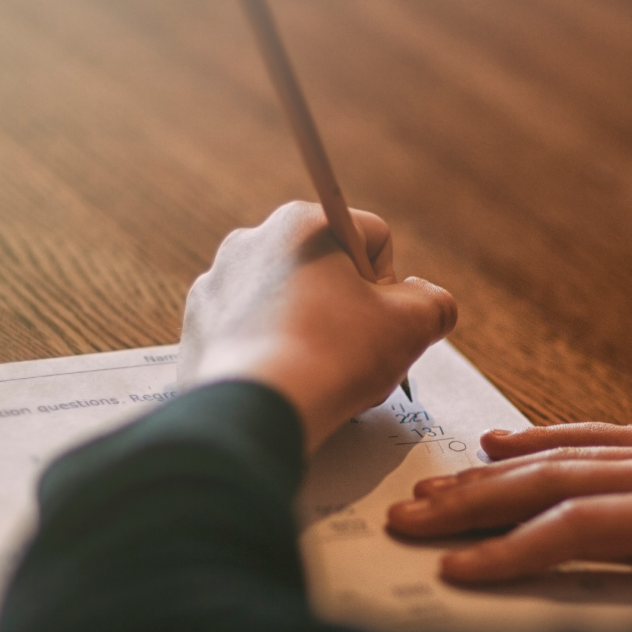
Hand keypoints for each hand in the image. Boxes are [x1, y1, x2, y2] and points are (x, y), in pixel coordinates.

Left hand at [179, 201, 456, 452]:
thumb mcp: (412, 325)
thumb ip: (433, 303)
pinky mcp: (197, 327)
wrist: (256, 409)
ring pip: (285, 303)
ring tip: (318, 374)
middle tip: (355, 354)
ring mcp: (217, 284)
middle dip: (347, 310)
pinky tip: (285, 384)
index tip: (382, 322)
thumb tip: (430, 303)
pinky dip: (270, 354)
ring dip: (309, 332)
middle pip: (325, 271)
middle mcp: (252, 240)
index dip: (390, 285)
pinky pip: (249, 333)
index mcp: (303, 222)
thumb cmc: (334, 357)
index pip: (372, 238)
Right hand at [387, 423, 631, 581]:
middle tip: (407, 517)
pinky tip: (506, 441)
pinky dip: (545, 435)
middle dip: (474, 502)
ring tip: (433, 484)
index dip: (511, 551)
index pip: (579, 527)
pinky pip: (600, 430)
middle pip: (552, 479)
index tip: (452, 570)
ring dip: (493, 469)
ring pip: (565, 449)